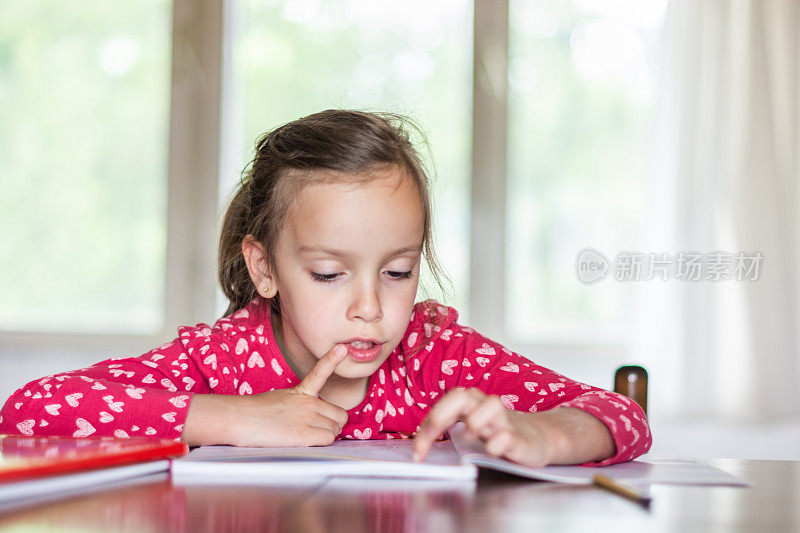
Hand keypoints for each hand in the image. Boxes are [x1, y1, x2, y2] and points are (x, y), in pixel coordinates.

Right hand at [225, 343, 349, 446]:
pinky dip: (321, 444)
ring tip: (305, 437)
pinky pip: (327, 439)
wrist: (237, 418)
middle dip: (332, 425)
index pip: (320, 373)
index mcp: (301, 391)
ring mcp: (307, 416)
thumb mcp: (279, 400)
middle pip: (339, 415)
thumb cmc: (252, 414)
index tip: (342, 348)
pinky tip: (305, 442)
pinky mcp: (304, 434)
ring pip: (334, 429)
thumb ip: (298, 405)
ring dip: (325, 436)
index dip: (332, 360)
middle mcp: (308, 402)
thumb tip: (308, 419)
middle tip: (317, 431)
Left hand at [412, 387, 555, 466]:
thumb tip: (418, 441)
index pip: (443, 405)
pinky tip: (491, 450)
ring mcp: (504, 422)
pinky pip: (508, 435)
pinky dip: (498, 441)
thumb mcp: (470, 426)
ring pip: (492, 406)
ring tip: (468, 438)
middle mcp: (486, 408)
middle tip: (431, 438)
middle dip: (441, 415)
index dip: (426, 427)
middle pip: (462, 395)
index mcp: (471, 404)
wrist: (538, 438)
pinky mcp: (520, 440)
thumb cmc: (498, 431)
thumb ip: (448, 427)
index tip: (418, 453)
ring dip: (475, 421)